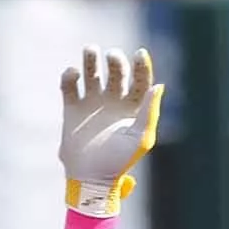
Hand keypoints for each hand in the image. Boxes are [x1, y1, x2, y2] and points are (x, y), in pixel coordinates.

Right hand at [60, 45, 163, 218]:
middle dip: (115, 60)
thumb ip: (150, 111)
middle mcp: (113, 101)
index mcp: (133, 107)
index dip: (142, 65)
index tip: (140, 53)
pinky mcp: (72, 109)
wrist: (90, 178)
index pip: (140, 79)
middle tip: (112, 56)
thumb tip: (159, 85)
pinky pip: (70, 86)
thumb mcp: (140, 138)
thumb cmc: (119, 161)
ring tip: (90, 49)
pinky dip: (69, 76)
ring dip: (90, 59)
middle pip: (116, 71)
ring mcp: (92, 103)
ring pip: (92, 73)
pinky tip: (72, 74)